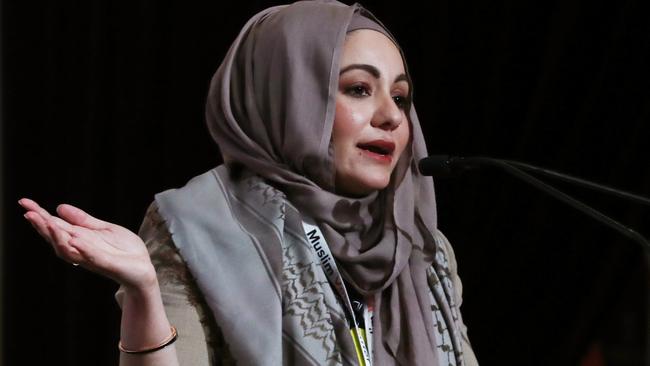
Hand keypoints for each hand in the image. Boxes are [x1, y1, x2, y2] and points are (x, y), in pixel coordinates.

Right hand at [19, 198, 156, 291]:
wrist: (142, 268)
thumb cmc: (124, 250)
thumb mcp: (104, 229)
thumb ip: (83, 220)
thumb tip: (59, 207)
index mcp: (80, 238)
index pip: (55, 225)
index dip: (40, 215)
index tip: (24, 202)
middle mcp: (81, 249)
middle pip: (55, 238)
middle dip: (41, 226)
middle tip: (28, 213)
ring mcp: (92, 258)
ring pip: (68, 249)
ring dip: (57, 237)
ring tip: (47, 222)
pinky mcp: (107, 264)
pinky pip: (92, 257)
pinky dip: (83, 248)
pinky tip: (75, 239)